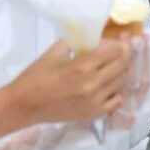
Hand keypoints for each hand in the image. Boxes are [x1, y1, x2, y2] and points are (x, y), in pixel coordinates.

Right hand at [6, 34, 133, 126]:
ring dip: (122, 70)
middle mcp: (93, 84)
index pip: (115, 51)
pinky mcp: (94, 113)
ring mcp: (95, 101)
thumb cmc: (36, 76)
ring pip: (122, 82)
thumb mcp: (54, 51)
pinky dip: (118, 91)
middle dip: (125, 54)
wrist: (24, 105)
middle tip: (122, 48)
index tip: (118, 38)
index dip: (120, 43)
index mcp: (82, 66)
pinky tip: (111, 85)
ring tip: (116, 64)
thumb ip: (76, 41)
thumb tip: (93, 35)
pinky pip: (117, 101)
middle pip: (122, 65)